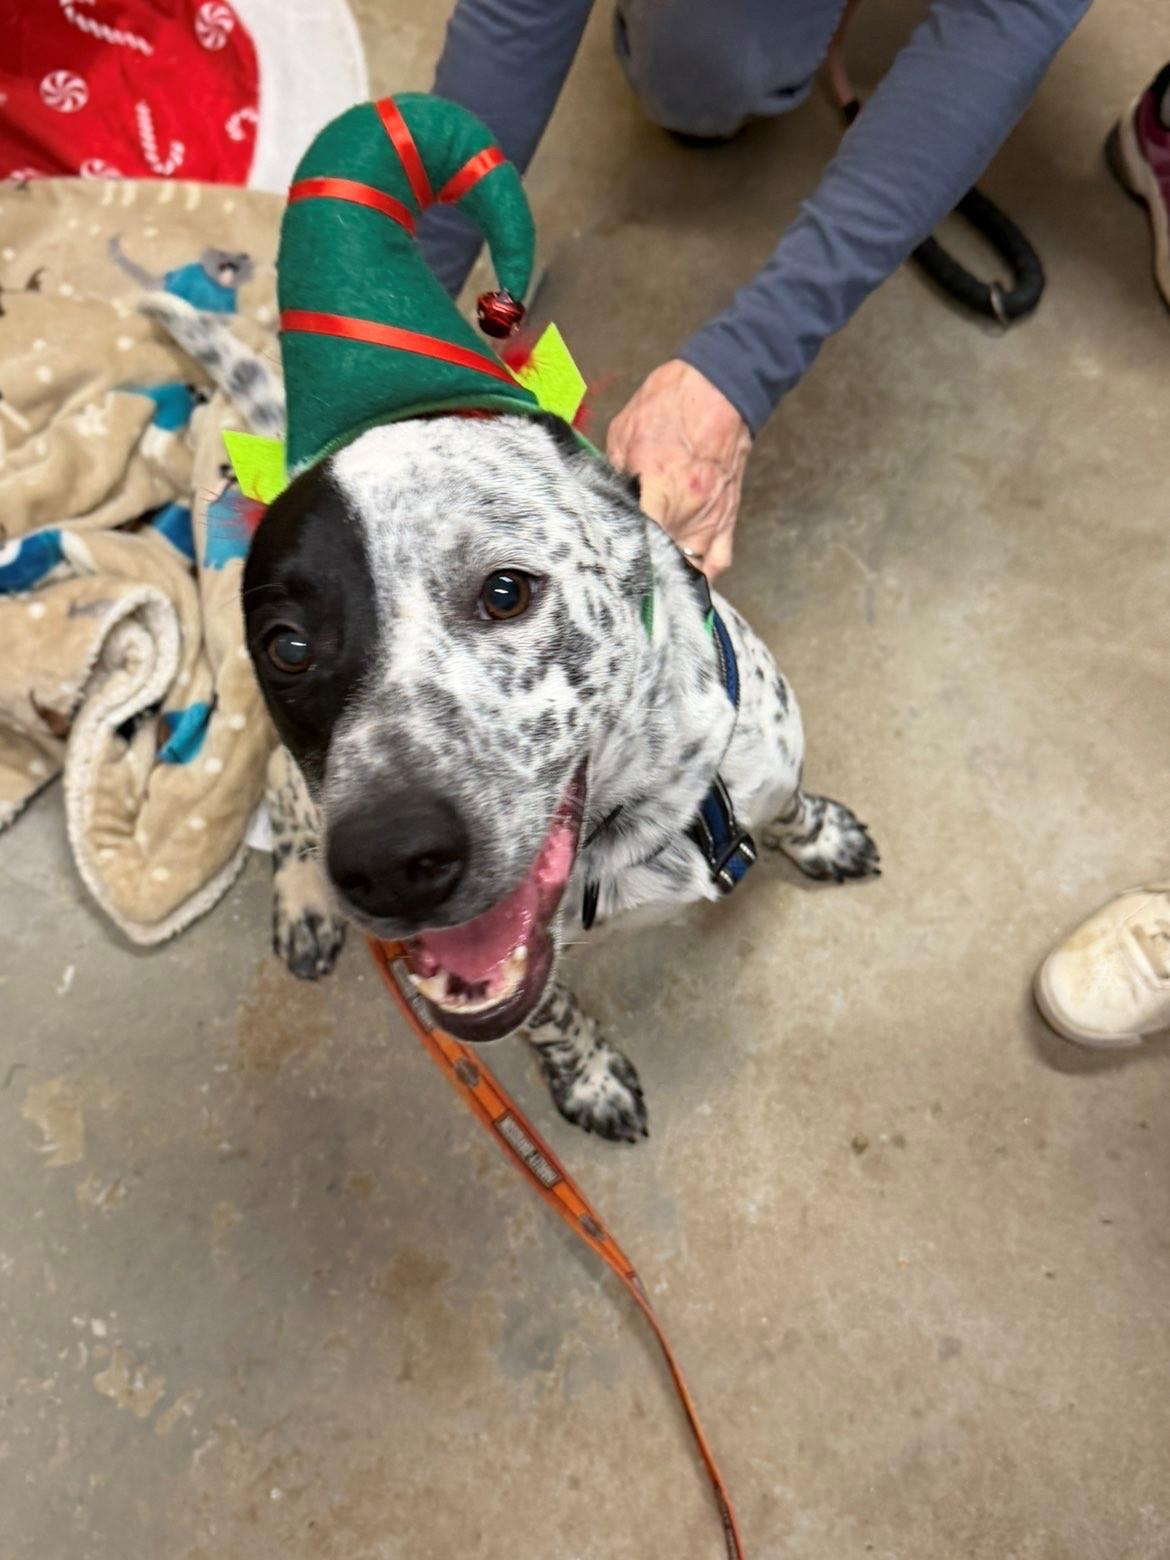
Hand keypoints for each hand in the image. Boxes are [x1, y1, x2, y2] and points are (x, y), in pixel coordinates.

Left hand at [606, 359, 750, 579]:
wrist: (720, 388)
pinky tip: (686, 573)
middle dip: (641, 570)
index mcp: (659, 491)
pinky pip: (719, 561)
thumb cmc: (671, 404)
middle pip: (661, 563)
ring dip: (670, 575)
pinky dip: (703, 573)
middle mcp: (688, 513)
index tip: (606, 566)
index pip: (638, 545)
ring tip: (650, 578)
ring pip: (689, 570)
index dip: (620, 560)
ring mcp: (710, 520)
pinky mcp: (727, 518)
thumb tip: (605, 499)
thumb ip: (613, 474)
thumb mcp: (623, 434)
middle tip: (621, 572)